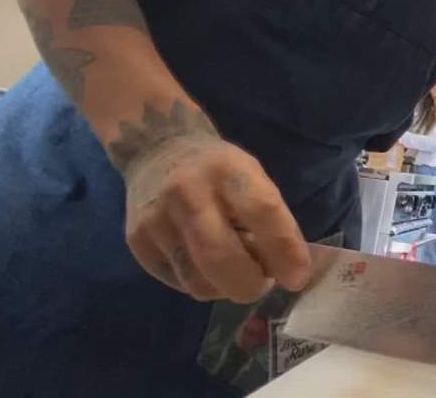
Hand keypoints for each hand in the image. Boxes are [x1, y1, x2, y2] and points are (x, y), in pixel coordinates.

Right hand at [122, 135, 311, 302]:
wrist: (156, 148)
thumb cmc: (218, 169)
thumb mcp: (251, 176)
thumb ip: (269, 219)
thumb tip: (289, 272)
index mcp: (227, 169)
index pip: (261, 211)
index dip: (284, 250)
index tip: (298, 277)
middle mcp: (187, 192)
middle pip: (221, 257)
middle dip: (251, 285)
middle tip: (264, 284)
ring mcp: (156, 220)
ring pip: (198, 282)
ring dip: (227, 288)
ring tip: (237, 270)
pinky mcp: (136, 242)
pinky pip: (179, 283)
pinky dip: (204, 283)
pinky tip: (207, 265)